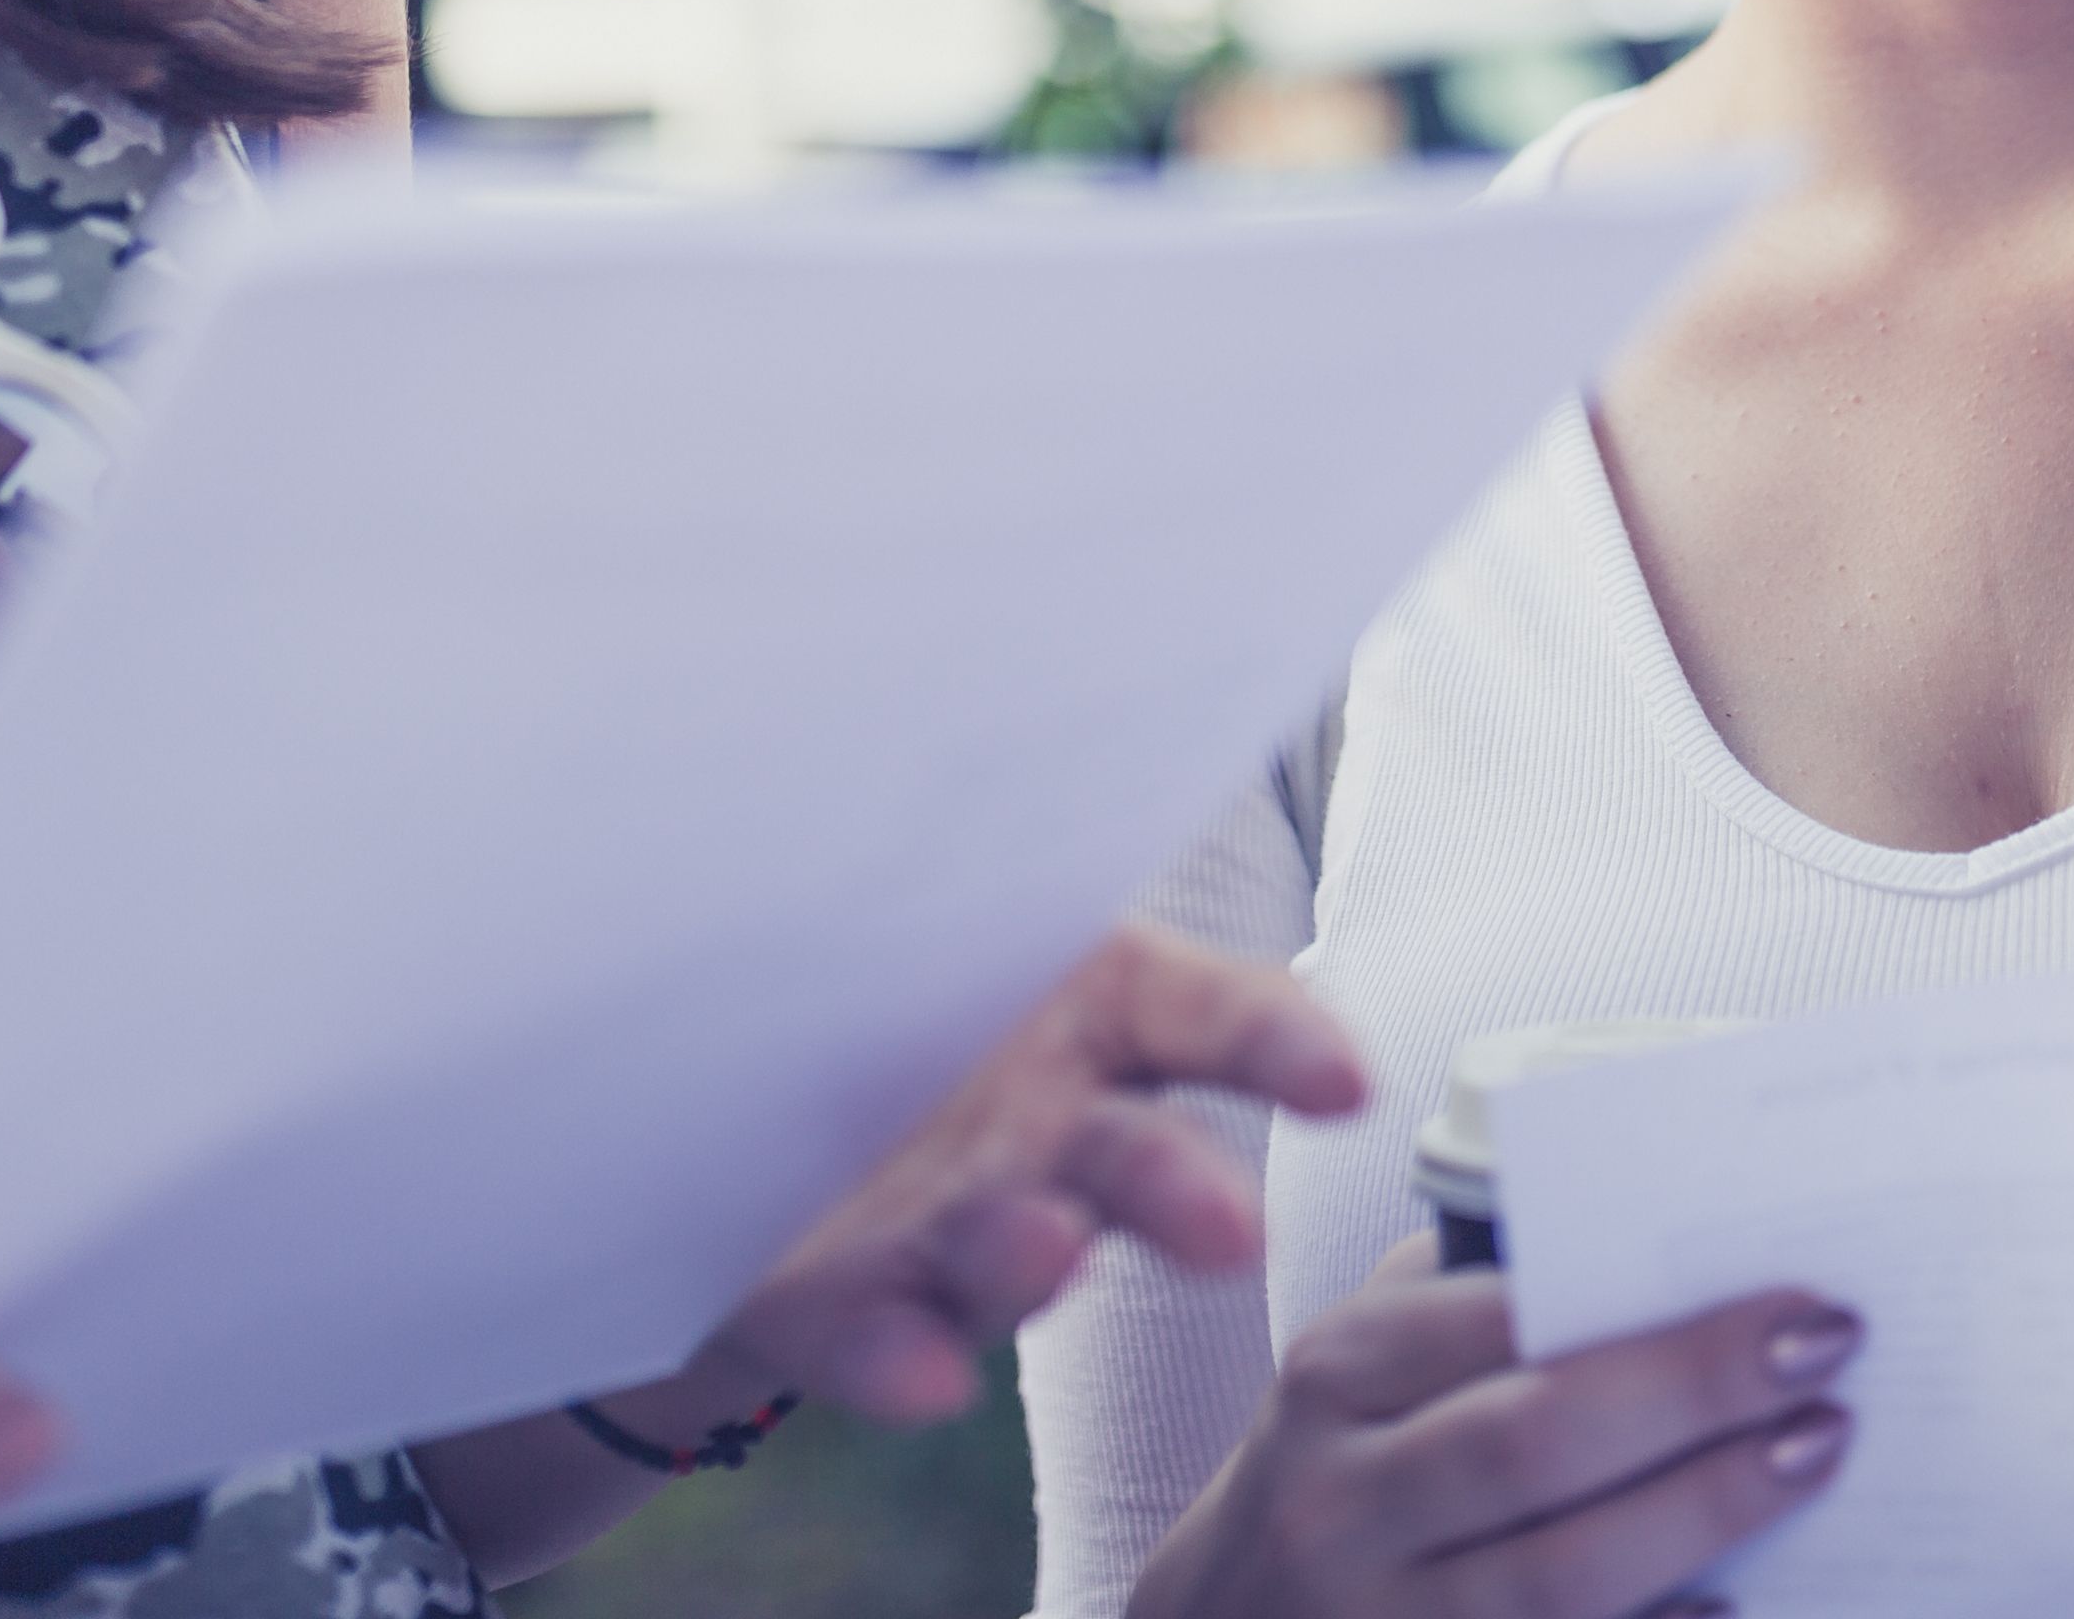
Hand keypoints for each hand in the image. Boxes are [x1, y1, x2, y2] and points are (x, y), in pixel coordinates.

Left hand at [671, 922, 1371, 1427]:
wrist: (728, 1104)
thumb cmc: (884, 978)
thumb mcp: (952, 896)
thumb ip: (1003, 861)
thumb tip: (1022, 702)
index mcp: (1089, 1012)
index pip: (1215, 1021)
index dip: (1284, 1047)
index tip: (1344, 1084)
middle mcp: (1042, 1136)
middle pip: (1134, 1163)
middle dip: (1186, 1196)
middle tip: (1231, 1230)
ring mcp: (949, 1231)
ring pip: (1011, 1253)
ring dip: (1034, 1258)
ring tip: (1049, 1244)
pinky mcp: (844, 1308)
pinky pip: (877, 1339)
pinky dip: (900, 1361)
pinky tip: (922, 1371)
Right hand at [1130, 1238, 1855, 1618]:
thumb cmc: (1339, 1470)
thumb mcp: (1364, 1368)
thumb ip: (1475, 1306)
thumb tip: (1663, 1259)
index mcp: (1336, 1377)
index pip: (1507, 1328)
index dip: (1657, 1317)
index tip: (1794, 1299)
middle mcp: (1341, 1504)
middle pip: (1539, 1443)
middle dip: (1699, 1396)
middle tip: (1830, 1357)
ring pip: (1561, 1577)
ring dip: (1705, 1512)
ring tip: (1815, 1454)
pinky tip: (1741, 1601)